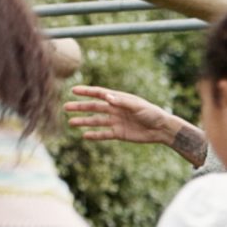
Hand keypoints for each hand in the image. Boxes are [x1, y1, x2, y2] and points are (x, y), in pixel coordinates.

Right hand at [66, 85, 201, 162]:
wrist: (161, 129)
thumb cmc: (152, 113)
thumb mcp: (137, 106)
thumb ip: (122, 102)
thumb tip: (107, 97)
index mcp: (119, 99)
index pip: (99, 94)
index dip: (86, 92)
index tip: (74, 90)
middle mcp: (115, 109)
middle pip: (94, 107)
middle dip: (80, 107)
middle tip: (65, 107)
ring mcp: (116, 122)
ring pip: (96, 121)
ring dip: (83, 121)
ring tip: (70, 122)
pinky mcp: (119, 133)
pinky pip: (104, 134)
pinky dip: (94, 135)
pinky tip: (84, 135)